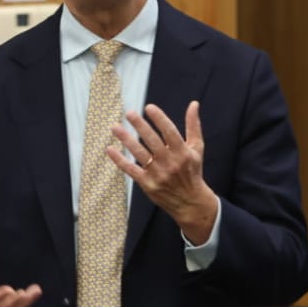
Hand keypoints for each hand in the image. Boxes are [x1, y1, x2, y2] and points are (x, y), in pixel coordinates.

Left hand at [107, 101, 218, 243]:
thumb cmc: (193, 171)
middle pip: (152, 141)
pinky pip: (131, 170)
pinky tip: (110, 149)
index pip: (170, 132)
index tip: (149, 107)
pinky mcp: (147, 184)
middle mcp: (170, 162)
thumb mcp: (197, 148)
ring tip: (115, 127)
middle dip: (140, 126)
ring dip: (126, 140)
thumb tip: (194, 103)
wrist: (190, 202)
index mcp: (182, 152)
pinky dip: (119, 160)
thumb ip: (193, 126)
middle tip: (129, 113)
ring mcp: (158, 174)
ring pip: (139, 154)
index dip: (159, 119)